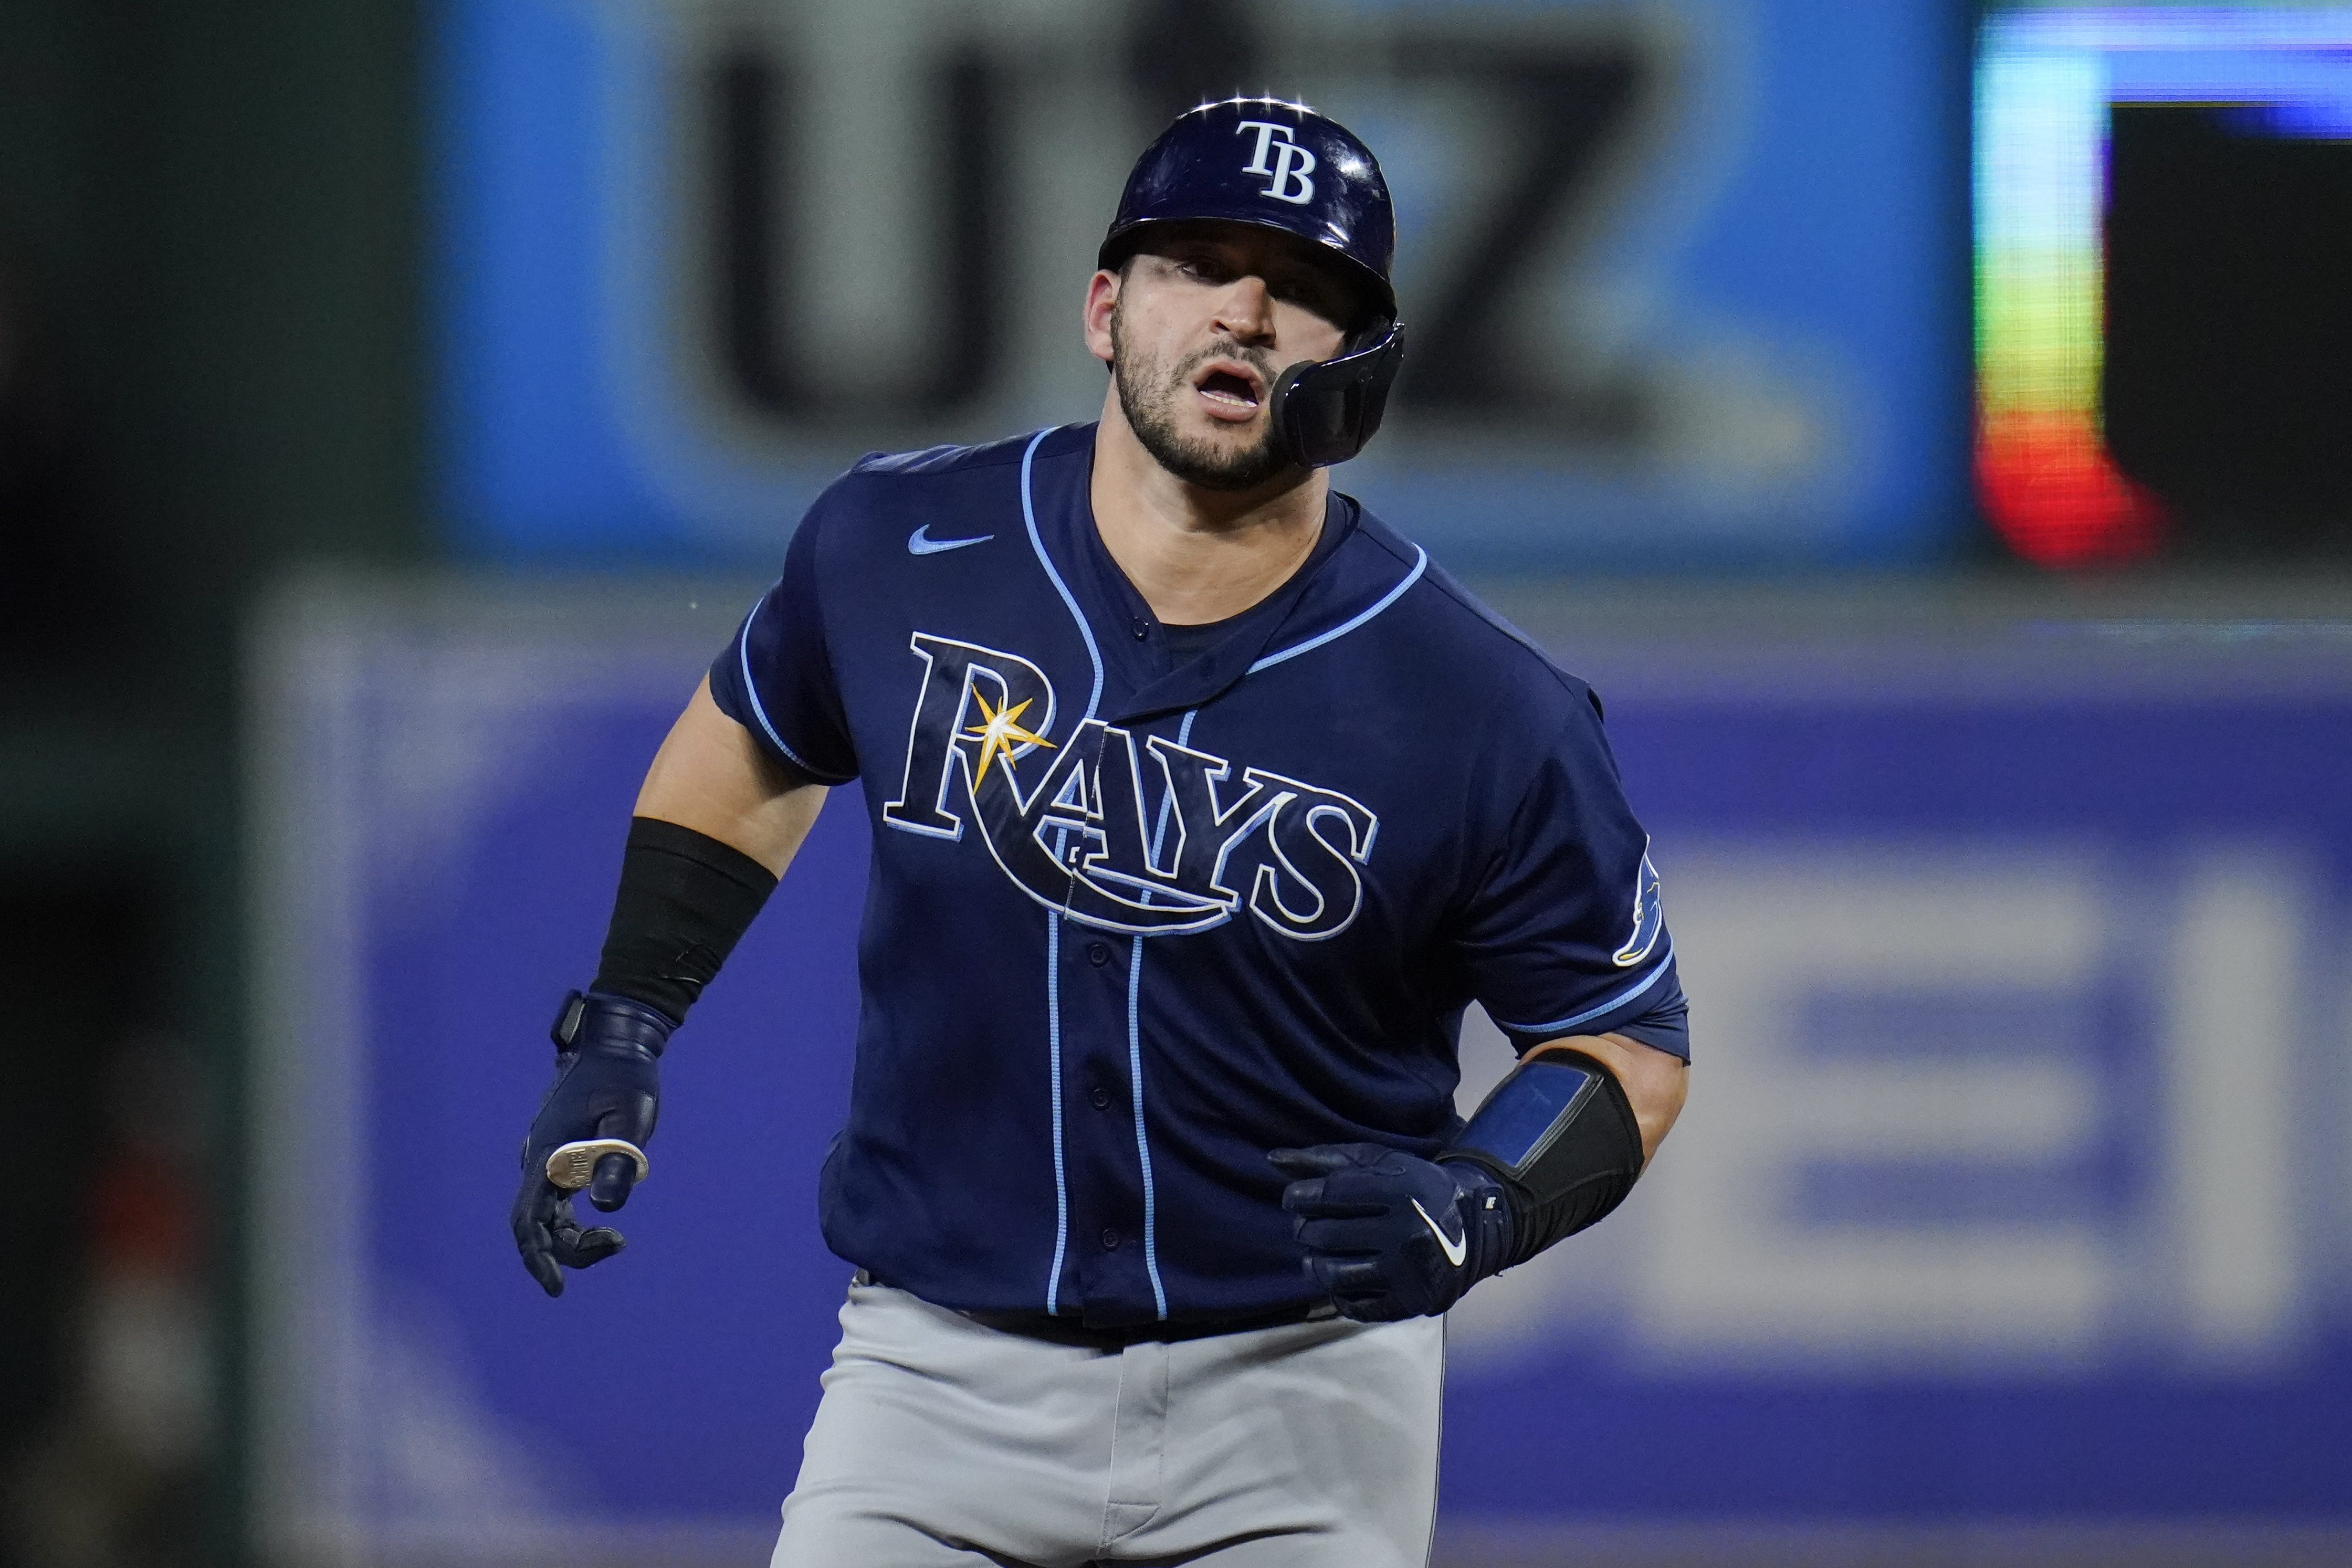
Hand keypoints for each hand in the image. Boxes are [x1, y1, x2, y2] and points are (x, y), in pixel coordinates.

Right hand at [511, 990, 671, 1296]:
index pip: (529, 1220)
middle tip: (613, 1249)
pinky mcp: (560, 1157)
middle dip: (563, 1252)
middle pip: (535, 1225)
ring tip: (616, 1242)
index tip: (557, 1287)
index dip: (538, 1256)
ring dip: (573, 1239)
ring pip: (547, 1216)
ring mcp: (547, 1159)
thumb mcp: (631, 1118)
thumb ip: (616, 1159)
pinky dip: (574, 1223)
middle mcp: (539, 1161)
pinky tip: (605, 1228)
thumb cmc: (626, 1079)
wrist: (616, 1045)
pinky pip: (557, 1202)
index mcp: (548, 1155)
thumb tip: (604, 1208)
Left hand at [1270, 1143, 1508, 1321]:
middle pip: (1325, 1235)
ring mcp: (1406, 1273)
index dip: (1300, 1196)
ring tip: (1316, 1252)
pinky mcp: (1408, 1303)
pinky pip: (1353, 1304)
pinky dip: (1337, 1292)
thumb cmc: (1414, 1188)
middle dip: (1305, 1228)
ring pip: (1332, 1274)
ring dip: (1313, 1262)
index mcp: (1399, 1193)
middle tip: (1308, 1224)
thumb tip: (1272, 1159)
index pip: (1329, 1195)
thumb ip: (1326, 1160)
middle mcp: (1405, 1233)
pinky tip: (1341, 1275)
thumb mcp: (1380, 1163)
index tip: (1294, 1198)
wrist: (1473, 1228)